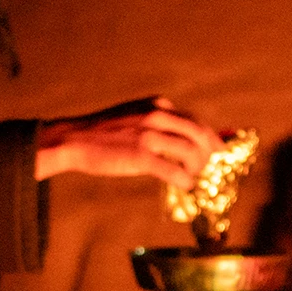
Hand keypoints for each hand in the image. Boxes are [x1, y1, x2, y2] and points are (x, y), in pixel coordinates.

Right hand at [34, 97, 224, 188]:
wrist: (73, 139)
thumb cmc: (99, 132)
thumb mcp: (132, 114)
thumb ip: (154, 121)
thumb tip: (175, 138)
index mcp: (157, 105)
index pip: (194, 120)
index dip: (210, 136)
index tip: (218, 148)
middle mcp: (157, 116)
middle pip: (198, 134)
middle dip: (209, 152)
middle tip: (209, 166)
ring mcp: (150, 136)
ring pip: (191, 153)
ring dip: (197, 168)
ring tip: (192, 176)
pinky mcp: (141, 157)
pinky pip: (175, 171)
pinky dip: (185, 180)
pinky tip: (185, 185)